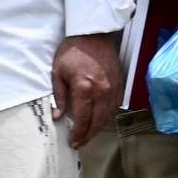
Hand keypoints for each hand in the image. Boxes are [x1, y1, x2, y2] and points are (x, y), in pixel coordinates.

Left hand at [52, 32, 124, 147]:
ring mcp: (113, 88)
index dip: (78, 133)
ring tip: (89, 134)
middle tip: (80, 143)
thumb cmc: (73, 51)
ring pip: (108, 116)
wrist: (93, 34)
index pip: (83, 119)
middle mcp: (102, 91)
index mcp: (85, 88)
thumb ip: (59, 96)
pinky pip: (115, 106)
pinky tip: (100, 120)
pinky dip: (108, 116)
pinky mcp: (119, 84)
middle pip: (98, 121)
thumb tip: (59, 116)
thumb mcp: (58, 72)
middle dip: (89, 135)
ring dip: (99, 128)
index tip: (73, 142)